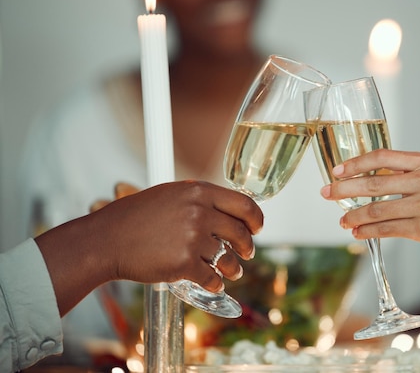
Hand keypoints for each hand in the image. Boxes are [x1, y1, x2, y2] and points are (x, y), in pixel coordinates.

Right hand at [37, 180, 263, 314]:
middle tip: (246, 253)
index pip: (244, 203)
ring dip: (234, 268)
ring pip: (229, 258)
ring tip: (232, 271)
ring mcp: (193, 239)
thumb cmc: (134, 217)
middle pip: (241, 233)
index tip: (257, 227)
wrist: (106, 240)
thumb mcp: (170, 195)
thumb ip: (198, 200)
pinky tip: (214, 283)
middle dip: (247, 246)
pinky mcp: (184, 264)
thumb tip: (225, 209)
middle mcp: (199, 212)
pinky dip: (215, 284)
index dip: (256, 218)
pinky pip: (212, 278)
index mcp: (198, 192)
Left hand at [319, 149, 419, 260]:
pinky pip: (386, 229)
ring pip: (376, 210)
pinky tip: (358, 233)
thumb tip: (372, 180)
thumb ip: (410, 174)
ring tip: (342, 220)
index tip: (337, 170)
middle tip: (327, 193)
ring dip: (353, 217)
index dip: (355, 164)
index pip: (382, 157)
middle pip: (372, 184)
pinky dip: (368, 232)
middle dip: (343, 189)